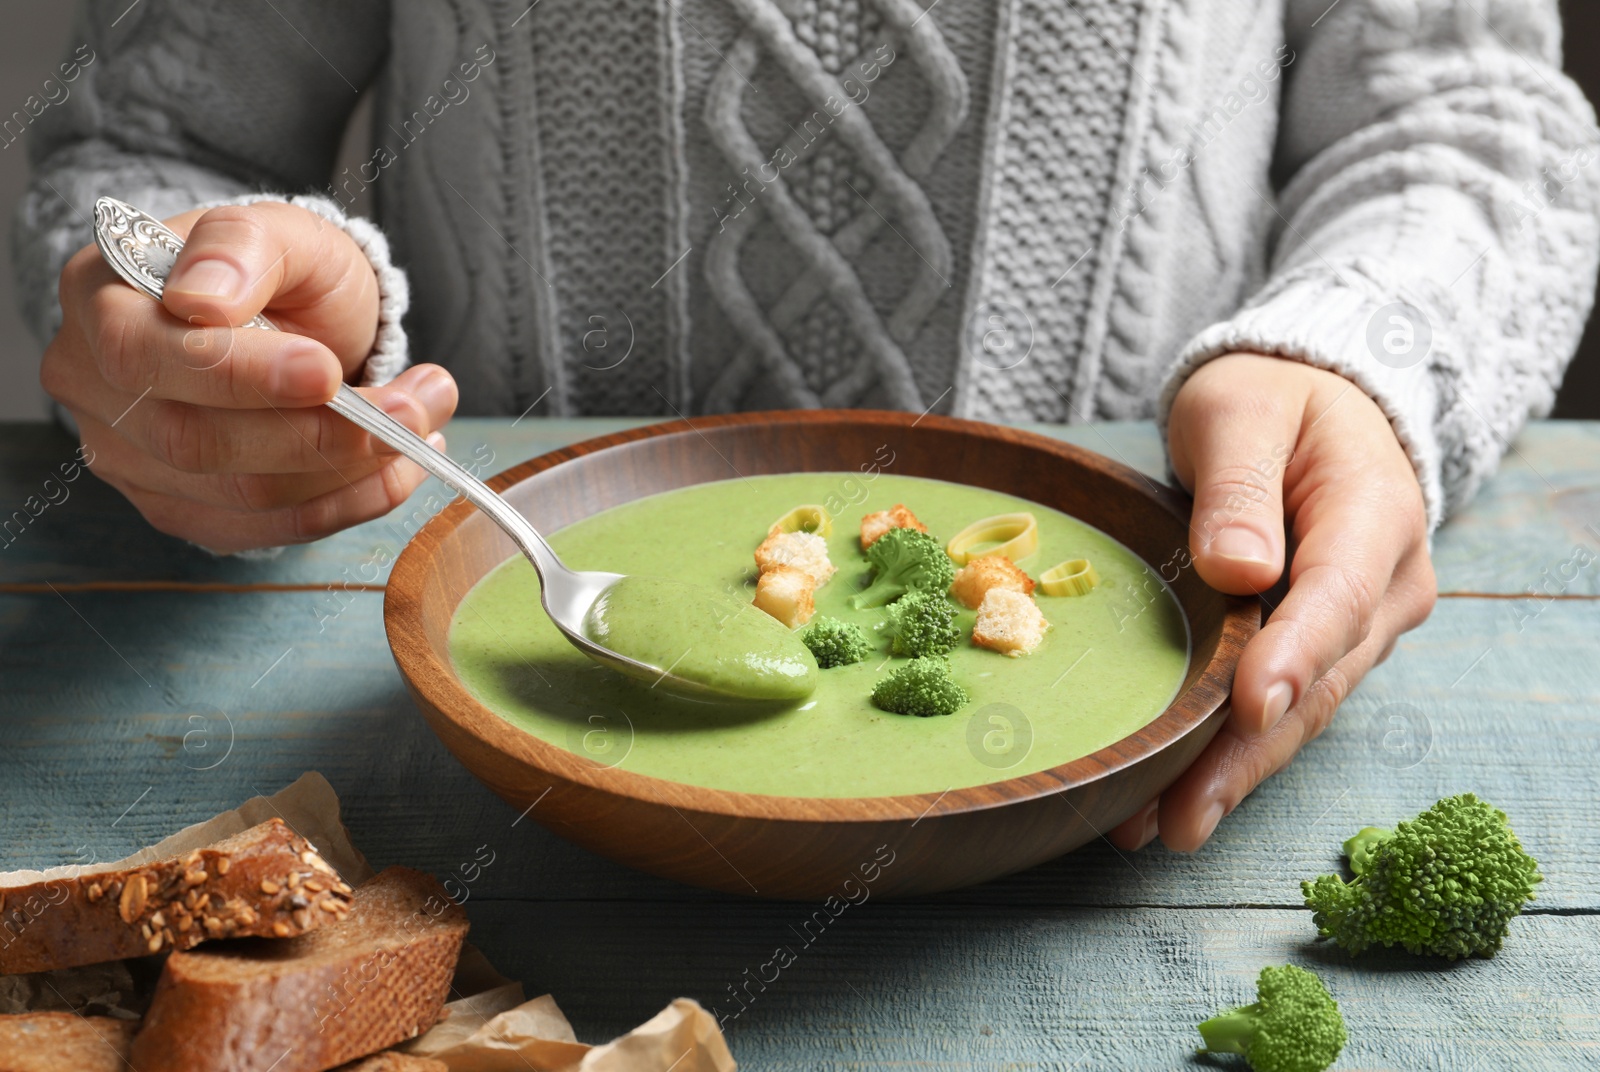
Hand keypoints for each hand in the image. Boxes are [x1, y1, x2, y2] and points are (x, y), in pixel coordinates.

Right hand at [42, 202, 456, 552]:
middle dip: (319, 433)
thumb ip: (243, 247)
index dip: (240, 374)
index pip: (145, 353)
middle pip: (195, 441)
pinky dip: (349, 503)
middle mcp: (94, 385)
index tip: (328, 371)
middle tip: (414, 409)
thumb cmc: (279, 272)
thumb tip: (204, 298)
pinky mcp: (182, 510)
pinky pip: (269, 529)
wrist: (295, 321)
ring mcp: (131, 457)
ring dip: (351, 469)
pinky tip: (395, 468)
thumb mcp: (280, 232)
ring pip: (242, 495)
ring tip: (421, 423)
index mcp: (98, 296)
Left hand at [1110, 354, 1436, 852]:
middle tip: (1179, 815)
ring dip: (1231, 773)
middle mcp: (1382, 587)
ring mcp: (1356, 627)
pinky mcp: (1319, 649)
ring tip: (1159, 827)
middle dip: (1247, 754)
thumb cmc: (1271, 400)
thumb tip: (1240, 569)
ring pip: (1298, 713)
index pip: (1335, 596)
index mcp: (1374, 515)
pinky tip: (1167, 800)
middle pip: (1316, 681)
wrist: (1310, 408)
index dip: (1292, 656)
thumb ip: (1240, 484)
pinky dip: (1226, 755)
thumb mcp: (1242, 410)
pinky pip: (1277, 708)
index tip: (1249, 706)